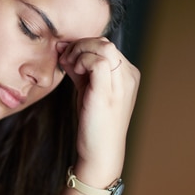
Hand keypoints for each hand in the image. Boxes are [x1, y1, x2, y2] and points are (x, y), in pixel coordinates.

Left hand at [57, 38, 139, 184]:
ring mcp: (122, 83)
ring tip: (69, 65)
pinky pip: (99, 60)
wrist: (100, 151)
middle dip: (80, 46)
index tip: (67, 58)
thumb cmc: (93, 123)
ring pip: (104, 46)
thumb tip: (65, 52)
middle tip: (65, 59)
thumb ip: (80, 71)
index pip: (106, 46)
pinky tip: (74, 72)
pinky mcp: (110, 91)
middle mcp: (129, 76)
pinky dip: (82, 60)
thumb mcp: (87, 90)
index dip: (84, 47)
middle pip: (105, 43)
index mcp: (127, 75)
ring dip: (80, 51)